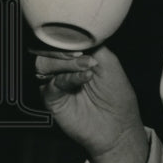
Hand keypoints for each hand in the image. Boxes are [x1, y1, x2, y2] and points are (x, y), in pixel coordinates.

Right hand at [33, 46, 148, 162]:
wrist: (118, 125)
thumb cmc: (117, 95)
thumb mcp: (110, 62)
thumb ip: (92, 45)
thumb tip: (74, 36)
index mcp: (75, 58)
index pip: (61, 41)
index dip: (66, 38)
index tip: (78, 40)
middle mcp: (63, 69)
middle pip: (48, 51)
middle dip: (64, 50)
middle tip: (82, 55)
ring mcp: (57, 84)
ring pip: (44, 65)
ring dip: (65, 63)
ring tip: (86, 67)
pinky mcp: (53, 100)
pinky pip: (50, 85)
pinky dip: (67, 78)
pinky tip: (84, 78)